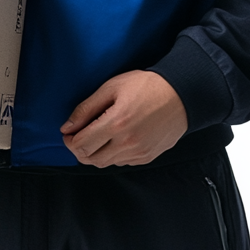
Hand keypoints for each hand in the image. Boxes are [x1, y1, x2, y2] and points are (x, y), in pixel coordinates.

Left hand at [61, 70, 187, 166]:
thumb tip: (67, 127)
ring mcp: (138, 153)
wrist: (181, 95)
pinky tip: (115, 139)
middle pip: (91, 159)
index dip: (69, 140)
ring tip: (96, 135)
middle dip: (79, 149)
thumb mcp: (112, 87)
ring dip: (95, 153)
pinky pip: (121, 162)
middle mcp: (127, 143)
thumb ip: (86, 108)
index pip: (81, 145)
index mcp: (116, 124)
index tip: (68, 132)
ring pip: (105, 164)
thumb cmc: (146, 86)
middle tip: (78, 135)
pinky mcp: (147, 157)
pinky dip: (112, 154)